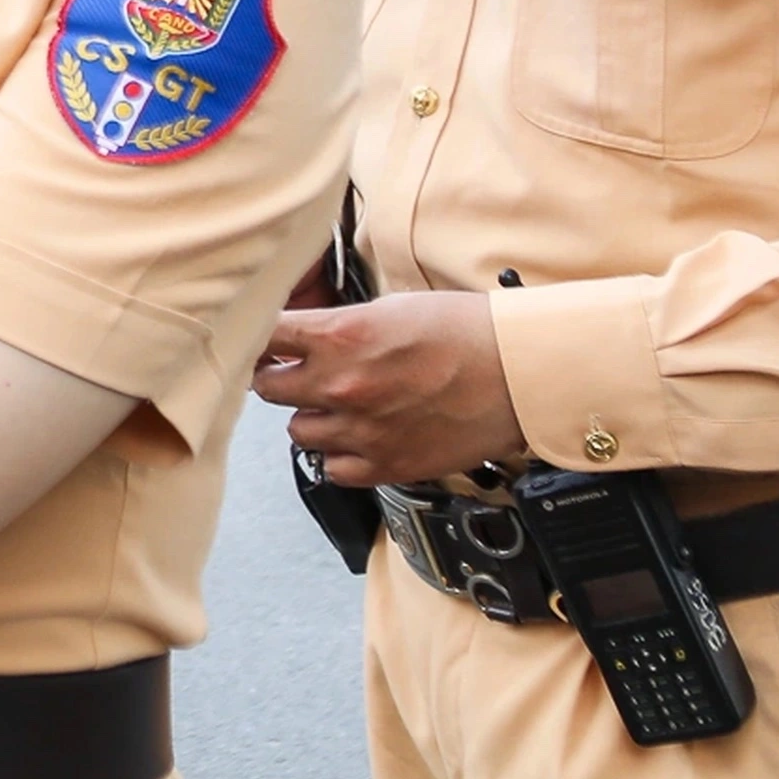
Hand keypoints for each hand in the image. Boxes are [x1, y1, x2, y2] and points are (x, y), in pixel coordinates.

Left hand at [254, 290, 526, 486]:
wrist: (519, 373)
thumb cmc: (465, 332)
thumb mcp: (390, 308)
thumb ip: (338, 325)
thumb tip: (300, 335)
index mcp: (340, 335)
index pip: (265, 335)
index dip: (259, 337)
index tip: (260, 341)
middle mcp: (342, 385)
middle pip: (268, 388)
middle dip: (279, 378)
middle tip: (297, 374)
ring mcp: (362, 430)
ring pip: (298, 432)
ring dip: (312, 418)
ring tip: (338, 407)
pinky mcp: (387, 465)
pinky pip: (333, 469)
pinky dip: (340, 456)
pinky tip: (358, 437)